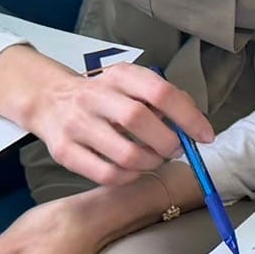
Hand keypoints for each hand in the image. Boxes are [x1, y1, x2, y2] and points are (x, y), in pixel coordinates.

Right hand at [0, 46, 213, 185]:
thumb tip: (197, 127)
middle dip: (167, 142)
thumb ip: (164, 99)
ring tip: (153, 160)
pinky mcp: (64, 151)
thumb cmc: (104, 97)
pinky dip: (129, 178)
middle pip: (140, 120)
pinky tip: (133, 170)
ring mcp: (77, 124)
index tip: (204, 136)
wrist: (49, 100)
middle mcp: (95, 96)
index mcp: (119, 76)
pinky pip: (107, 175)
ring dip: (150, 164)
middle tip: (174, 150)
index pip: (160, 92)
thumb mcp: (131, 85)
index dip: (188, 117)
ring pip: (125, 154)